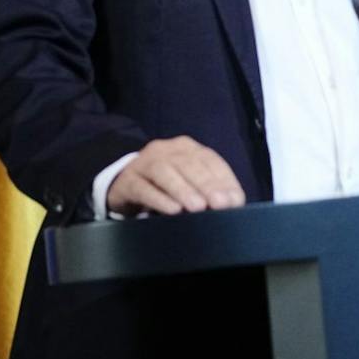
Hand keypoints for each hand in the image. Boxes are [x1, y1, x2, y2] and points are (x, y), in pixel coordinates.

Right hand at [106, 136, 244, 216]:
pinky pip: (142, 188)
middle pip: (189, 164)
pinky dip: (159, 199)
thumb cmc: (165, 187)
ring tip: (197, 208)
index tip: (235, 201)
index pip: (210, 160)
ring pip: (164, 172)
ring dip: (183, 190)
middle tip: (219, 205)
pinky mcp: (126, 180)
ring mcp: (144, 162)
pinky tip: (172, 210)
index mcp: (187, 148)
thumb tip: (233, 202)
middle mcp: (166, 150)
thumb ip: (209, 189)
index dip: (224, 180)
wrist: (124, 185)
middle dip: (206, 185)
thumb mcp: (189, 183)